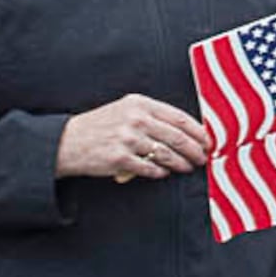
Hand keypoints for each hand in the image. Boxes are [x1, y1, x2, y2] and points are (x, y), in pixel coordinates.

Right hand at [57, 95, 212, 184]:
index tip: (207, 140)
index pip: (179, 117)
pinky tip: (164, 173)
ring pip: (166, 154)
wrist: (68, 141)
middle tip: (202, 157)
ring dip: (181, 163)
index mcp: (140, 103)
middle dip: (194, 150)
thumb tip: (186, 130)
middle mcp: (135, 119)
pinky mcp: (119, 158)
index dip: (197, 131)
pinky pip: (149, 168)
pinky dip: (160, 172)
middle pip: (177, 137)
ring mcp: (127, 139)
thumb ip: (152, 116)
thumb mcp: (126, 110)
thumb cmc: (101, 126)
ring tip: (187, 167)